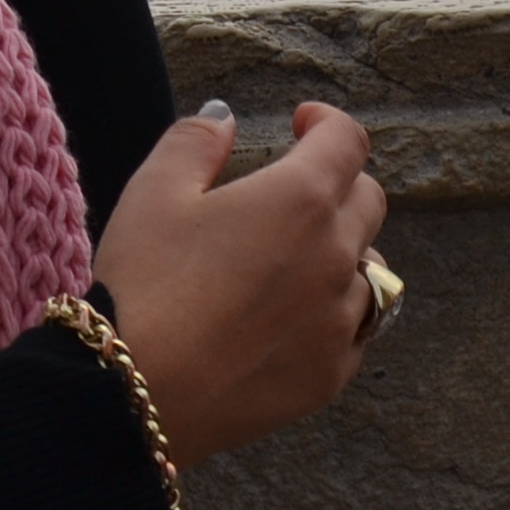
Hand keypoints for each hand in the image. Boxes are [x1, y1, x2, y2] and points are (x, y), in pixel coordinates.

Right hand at [89, 102, 386, 466]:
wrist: (137, 392)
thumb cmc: (142, 283)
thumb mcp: (154, 191)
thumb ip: (196, 140)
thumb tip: (225, 117)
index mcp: (300, 200)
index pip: (347, 142)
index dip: (326, 122)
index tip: (299, 124)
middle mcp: (335, 257)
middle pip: (368, 201)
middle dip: (336, 182)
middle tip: (290, 189)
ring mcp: (339, 323)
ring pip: (372, 270)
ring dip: (343, 250)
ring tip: (295, 257)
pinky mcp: (330, 376)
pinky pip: (357, 330)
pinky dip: (337, 312)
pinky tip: (294, 316)